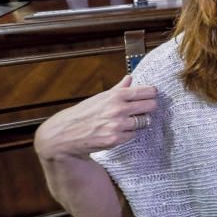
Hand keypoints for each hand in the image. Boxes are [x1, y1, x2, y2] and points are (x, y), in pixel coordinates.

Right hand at [34, 76, 157, 159]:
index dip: (152, 94)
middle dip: (149, 107)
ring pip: (145, 122)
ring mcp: (118, 124)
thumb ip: (118, 88)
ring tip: (129, 121)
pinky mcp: (115, 139)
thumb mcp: (100, 97)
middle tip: (143, 109)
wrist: (64, 134)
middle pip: (151, 106)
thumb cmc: (83, 113)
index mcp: (116, 95)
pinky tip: (119, 131)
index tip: (151, 96)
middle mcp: (118, 109)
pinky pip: (133, 135)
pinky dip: (129, 133)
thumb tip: (130, 78)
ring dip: (139, 122)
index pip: (147, 91)